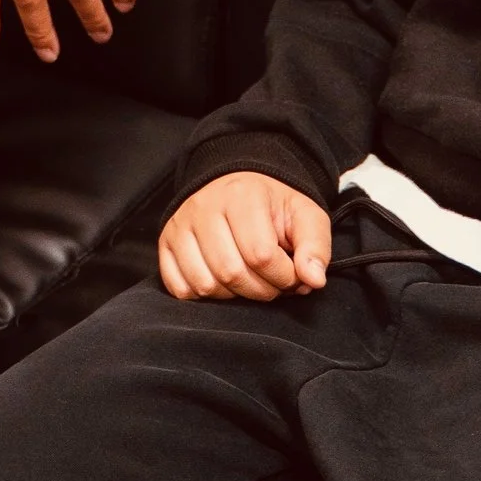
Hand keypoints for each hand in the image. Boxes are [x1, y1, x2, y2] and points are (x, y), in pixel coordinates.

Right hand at [158, 172, 332, 303]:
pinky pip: (180, 288)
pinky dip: (205, 295)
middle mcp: (203, 207)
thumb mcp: (305, 216)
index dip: (284, 277)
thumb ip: (316, 246)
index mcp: (241, 195)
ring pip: (205, 284)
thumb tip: (314, 280)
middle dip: (261, 290)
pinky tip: (224, 281)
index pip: (261, 255)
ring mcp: (179, 226)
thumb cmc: (272, 206)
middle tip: (273, 282)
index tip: (293, 275)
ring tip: (250, 280)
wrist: (237, 184)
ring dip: (234, 295)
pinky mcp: (165, 243)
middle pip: (231, 273)